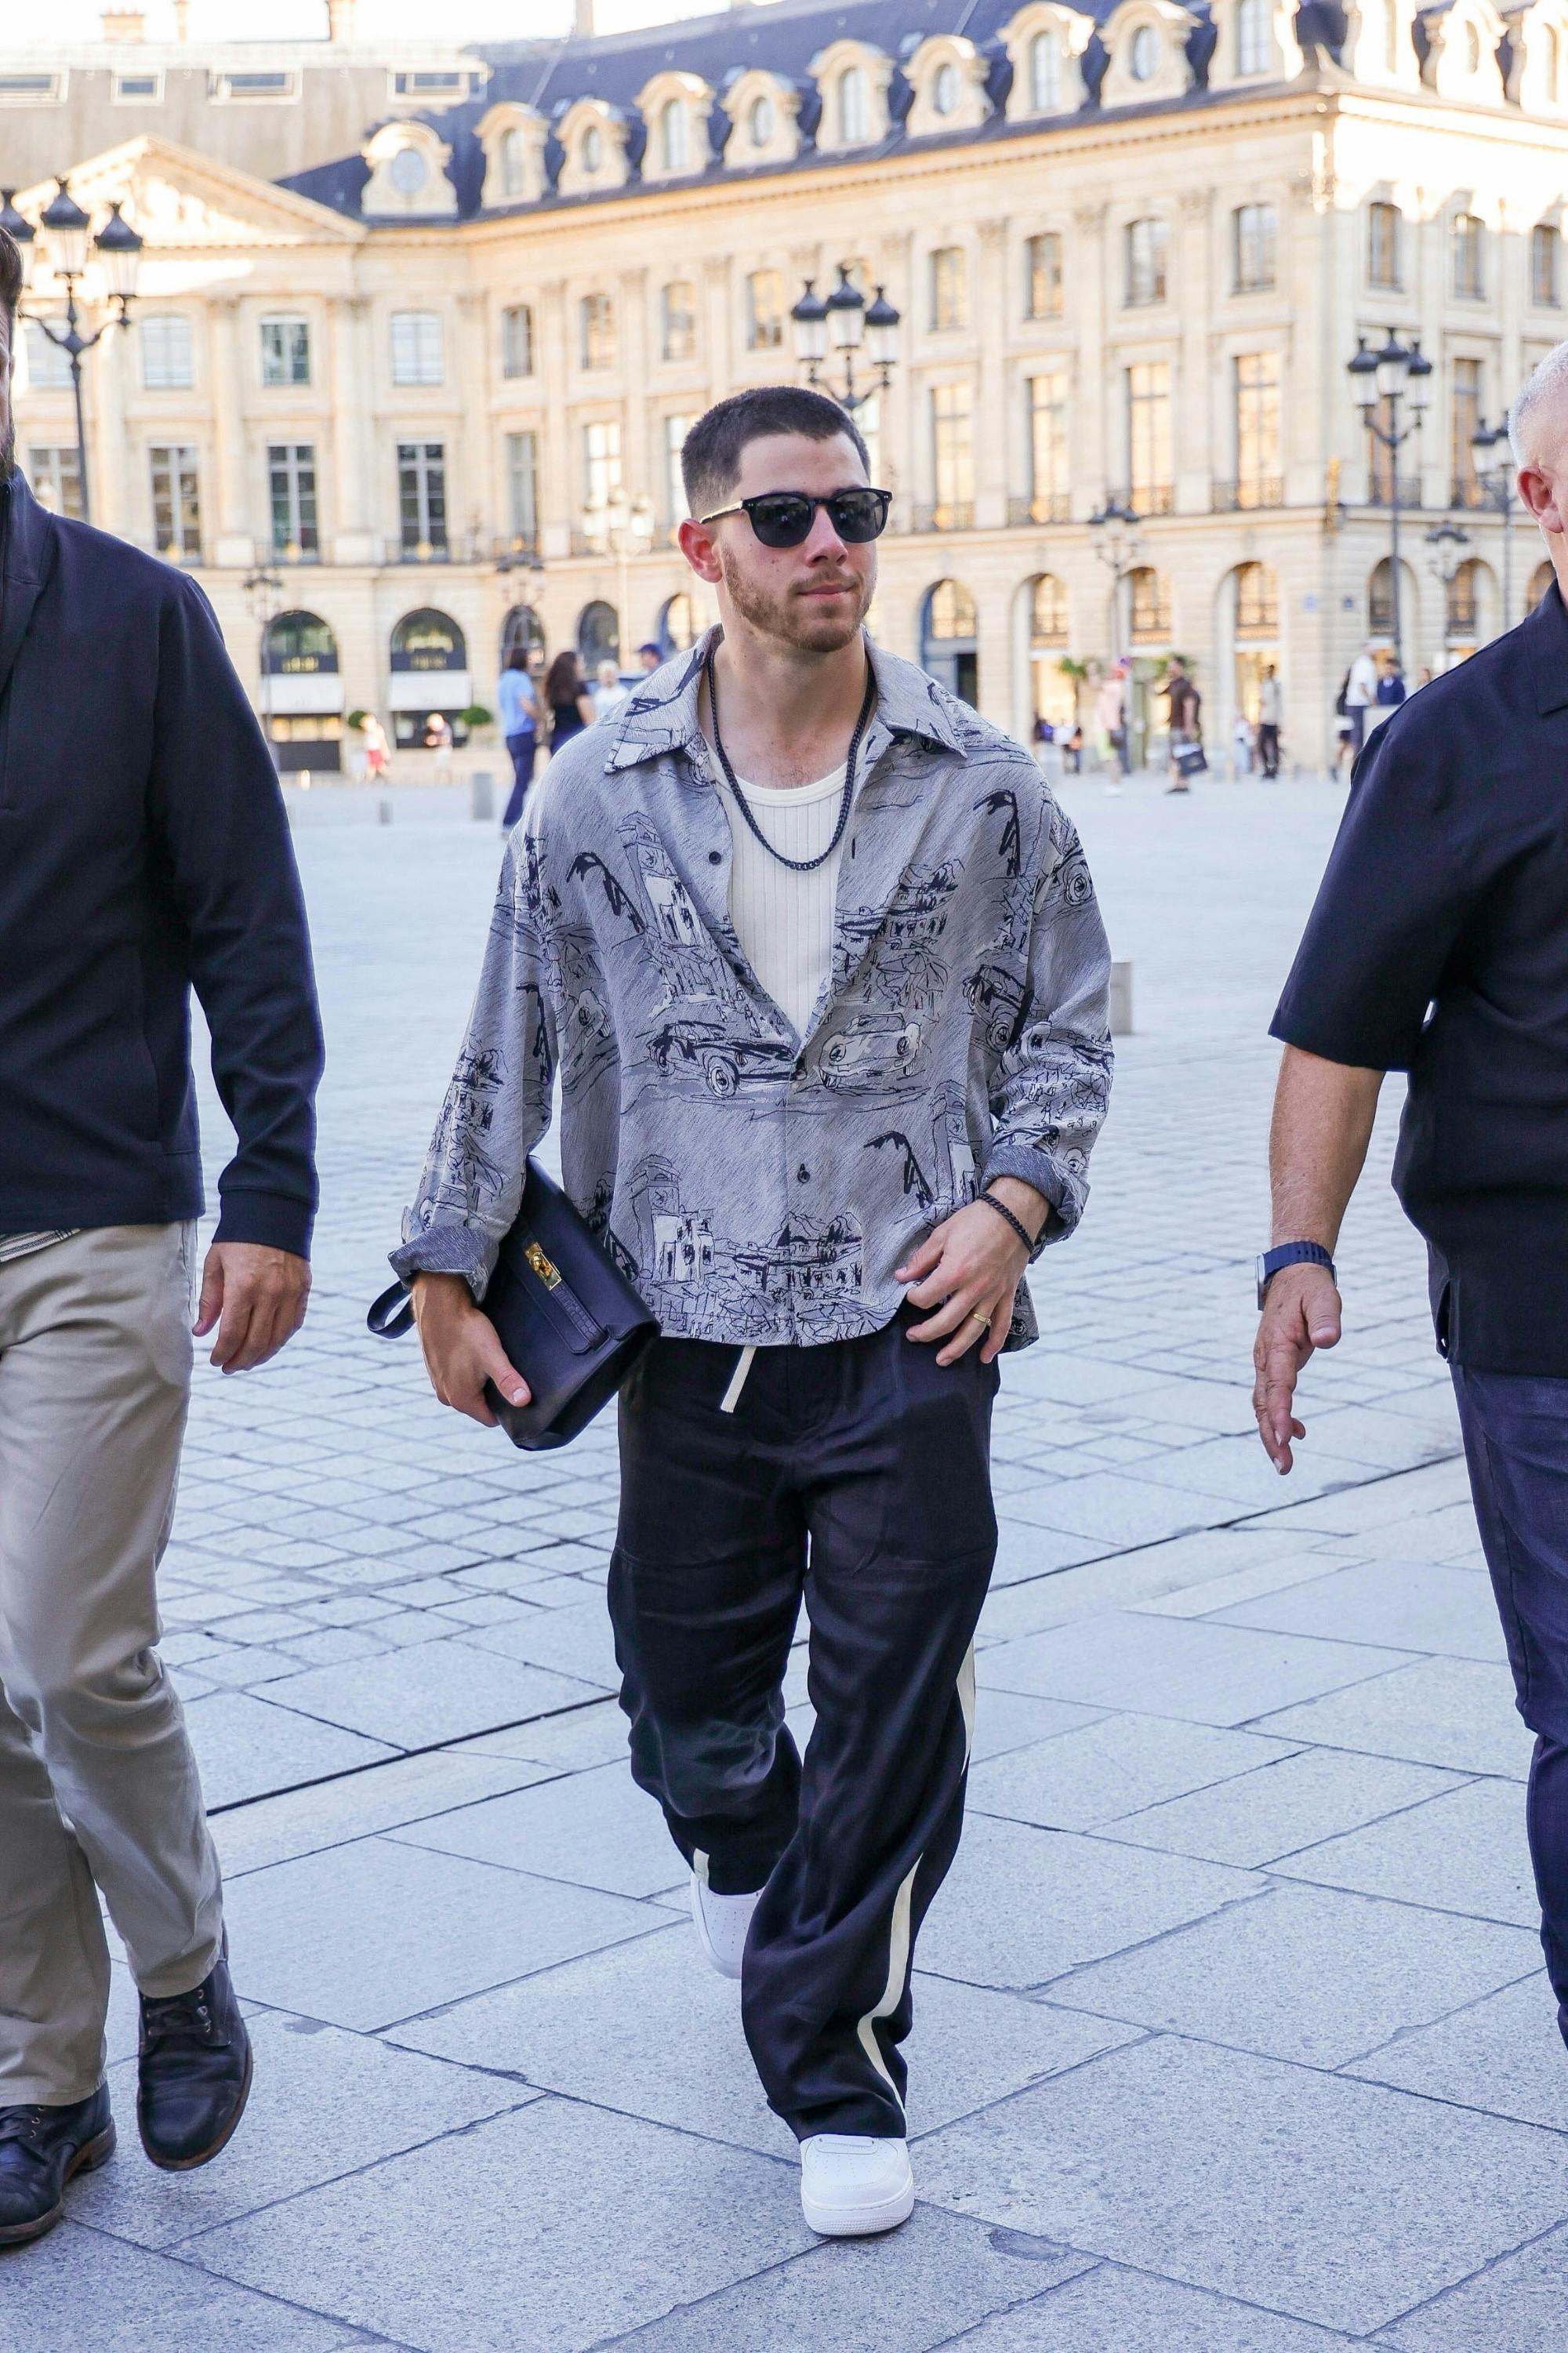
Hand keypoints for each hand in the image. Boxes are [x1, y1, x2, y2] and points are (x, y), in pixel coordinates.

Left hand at [193, 1242, 310, 1372]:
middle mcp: (270, 1293)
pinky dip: (280, 1339)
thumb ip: (209, 1300)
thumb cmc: (238, 1238)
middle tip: (229, 1367)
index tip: (215, 1361)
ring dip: (261, 1355)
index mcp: (243, 1287)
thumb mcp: (215, 1265)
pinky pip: (294, 1324)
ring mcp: (289, 1293)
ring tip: (247, 1361)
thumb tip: (201, 1332)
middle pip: (256, 1342)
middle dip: (240, 1360)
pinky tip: (269, 1344)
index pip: (232, 1334)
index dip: (222, 1353)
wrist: (272, 1212)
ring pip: (277, 1338)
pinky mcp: (303, 1290)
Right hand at [410, 1272, 530, 1427]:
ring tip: (486, 1358)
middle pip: (480, 1405)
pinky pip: (457, 1376)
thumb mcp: (493, 1356)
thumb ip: (508, 1381)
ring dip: (479, 1379)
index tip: (513, 1388)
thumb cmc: (466, 1330)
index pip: (491, 1418)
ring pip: (468, 1389)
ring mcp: (438, 1383)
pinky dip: (466, 1368)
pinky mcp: (435, 1369)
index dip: (506, 1407)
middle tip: (501, 1368)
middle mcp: (446, 1396)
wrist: (439, 1305)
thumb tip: (523, 1401)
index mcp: (461, 1399)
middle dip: (493, 1391)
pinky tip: (471, 1352)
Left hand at [895, 1182, 1043, 1365]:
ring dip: (956, 1349)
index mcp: (954, 1272)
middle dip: (925, 1333)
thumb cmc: (977, 1220)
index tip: (909, 1294)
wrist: (1014, 1213)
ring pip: (973, 1331)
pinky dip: (994, 1344)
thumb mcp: (942, 1234)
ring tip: (941, 1360)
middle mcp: (974, 1289)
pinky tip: (983, 1357)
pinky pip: (1001, 1325)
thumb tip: (901, 1276)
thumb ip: (921, 1259)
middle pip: (945, 1322)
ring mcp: (992, 1295)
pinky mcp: (1007, 1294)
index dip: (912, 1298)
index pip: (925, 1298)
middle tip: (913, 1336)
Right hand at [1252, 1264, 1342, 1472]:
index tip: (1286, 1438)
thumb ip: (1326, 1319)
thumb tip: (1328, 1341)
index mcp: (1276, 1343)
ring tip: (1285, 1464)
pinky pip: (1270, 1398)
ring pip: (1262, 1405)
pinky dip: (1280, 1419)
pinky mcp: (1272, 1366)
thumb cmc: (1310, 1289)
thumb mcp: (1324, 1298)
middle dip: (1272, 1436)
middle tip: (1284, 1466)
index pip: (1277, 1383)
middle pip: (1263, 1403)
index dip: (1280, 1412)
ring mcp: (1266, 1362)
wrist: (1293, 1276)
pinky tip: (1299, 1434)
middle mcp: (1265, 1357)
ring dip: (1271, 1434)